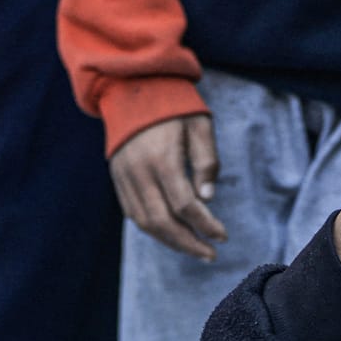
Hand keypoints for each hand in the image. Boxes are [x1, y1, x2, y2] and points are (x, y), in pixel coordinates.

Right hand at [111, 114, 225, 260]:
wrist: (132, 86)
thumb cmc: (174, 105)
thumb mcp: (200, 125)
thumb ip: (206, 162)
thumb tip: (206, 199)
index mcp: (162, 157)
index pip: (185, 205)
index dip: (206, 225)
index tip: (222, 236)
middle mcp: (139, 171)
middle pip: (162, 222)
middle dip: (188, 243)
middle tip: (209, 254)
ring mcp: (124, 177)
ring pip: (145, 223)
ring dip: (170, 241)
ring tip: (194, 249)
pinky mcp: (117, 178)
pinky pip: (133, 213)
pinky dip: (153, 229)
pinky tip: (172, 233)